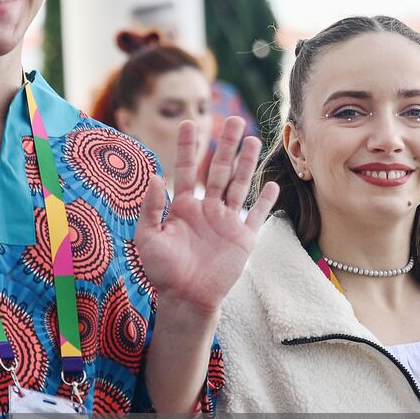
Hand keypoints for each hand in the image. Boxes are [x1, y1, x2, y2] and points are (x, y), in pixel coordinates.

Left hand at [135, 117, 279, 320]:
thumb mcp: (148, 238)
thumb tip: (155, 176)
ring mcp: (227, 222)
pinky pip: (256, 216)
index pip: (186, 169)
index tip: (190, 122)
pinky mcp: (243, 239)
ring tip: (252, 139)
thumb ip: (151, 208)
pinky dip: (265, 202)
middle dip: (225, 145)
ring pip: (239, 185)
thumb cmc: (162, 271)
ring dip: (245, 163)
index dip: (188, 147)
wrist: (185, 299)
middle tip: (233, 119)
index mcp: (183, 206)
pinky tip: (271, 184)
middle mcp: (207, 208)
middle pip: (218, 170)